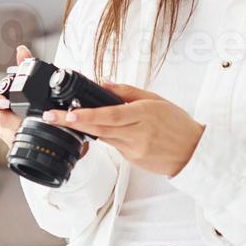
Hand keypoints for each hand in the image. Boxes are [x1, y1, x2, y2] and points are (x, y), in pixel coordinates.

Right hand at [0, 44, 91, 155]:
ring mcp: (4, 128)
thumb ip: (26, 65)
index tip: (4, 101)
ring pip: (6, 131)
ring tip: (36, 127)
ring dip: (21, 130)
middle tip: (25, 119)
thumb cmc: (36, 97)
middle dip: (12, 119)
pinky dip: (27, 141)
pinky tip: (37, 138)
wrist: (49, 118)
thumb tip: (22, 49)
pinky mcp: (13, 142)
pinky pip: (15, 143)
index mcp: (0, 95)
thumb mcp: (33, 81)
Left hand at [42, 82, 203, 177]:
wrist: (194, 152)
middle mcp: (137, 134)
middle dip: (72, 122)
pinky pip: (114, 146)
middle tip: (51, 117)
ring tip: (67, 119)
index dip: (87, 116)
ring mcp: (134, 150)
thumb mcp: (157, 100)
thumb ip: (129, 92)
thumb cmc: (178, 124)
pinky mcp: (133, 161)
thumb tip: (105, 84)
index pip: (110, 115)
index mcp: (144, 115)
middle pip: (98, 129)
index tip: (69, 113)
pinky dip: (107, 136)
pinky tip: (109, 130)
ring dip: (85, 129)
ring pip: (103, 138)